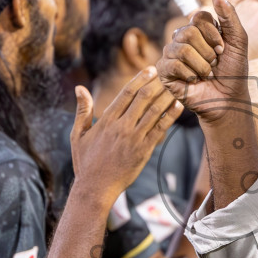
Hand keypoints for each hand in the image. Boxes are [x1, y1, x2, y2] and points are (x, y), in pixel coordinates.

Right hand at [69, 71, 182, 199]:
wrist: (96, 188)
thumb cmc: (85, 162)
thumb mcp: (78, 135)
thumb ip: (83, 111)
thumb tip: (79, 88)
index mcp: (106, 120)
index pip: (126, 93)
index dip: (140, 79)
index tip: (151, 69)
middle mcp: (121, 126)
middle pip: (143, 98)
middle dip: (157, 83)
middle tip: (169, 72)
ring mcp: (134, 138)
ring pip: (154, 111)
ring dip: (167, 95)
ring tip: (178, 84)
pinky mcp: (144, 150)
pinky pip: (160, 129)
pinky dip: (170, 115)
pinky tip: (179, 104)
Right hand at [158, 1, 252, 120]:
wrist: (228, 100)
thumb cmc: (234, 71)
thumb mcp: (238, 41)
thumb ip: (229, 16)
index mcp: (198, 28)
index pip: (199, 17)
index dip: (213, 34)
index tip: (223, 49)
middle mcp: (182, 38)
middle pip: (189, 31)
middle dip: (208, 52)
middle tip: (214, 64)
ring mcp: (171, 53)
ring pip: (182, 48)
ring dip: (201, 66)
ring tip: (205, 74)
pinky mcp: (163, 70)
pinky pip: (173, 64)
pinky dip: (190, 75)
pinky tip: (194, 81)